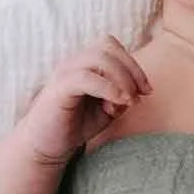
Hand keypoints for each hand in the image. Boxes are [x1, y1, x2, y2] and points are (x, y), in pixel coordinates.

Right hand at [19, 35, 151, 162]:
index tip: (146, 91)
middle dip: (132, 70)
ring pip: (99, 58)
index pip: (112, 47)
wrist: (46, 146)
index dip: (133, 65)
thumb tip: (136, 92)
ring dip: (121, 78)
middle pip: (108, 46)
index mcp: (84, 64)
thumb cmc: (76, 126)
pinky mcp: (59, 89)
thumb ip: (122, 97)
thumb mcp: (107, 110)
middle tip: (140, 96)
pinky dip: (107, 88)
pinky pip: (86, 78)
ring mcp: (64, 73)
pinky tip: (118, 103)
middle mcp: (73, 63)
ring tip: (128, 102)